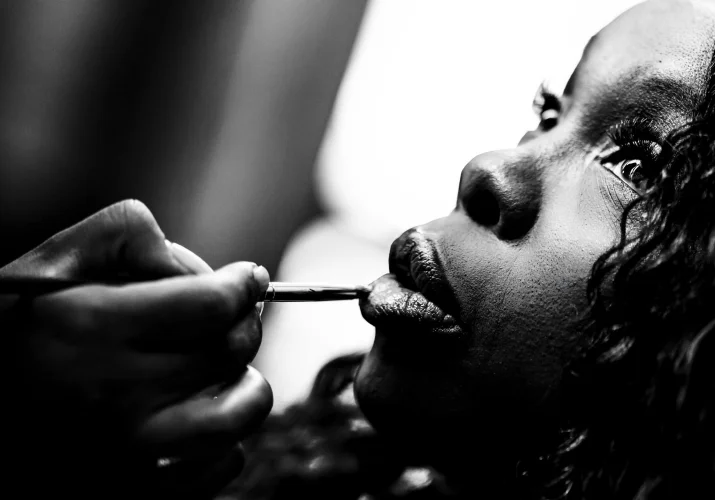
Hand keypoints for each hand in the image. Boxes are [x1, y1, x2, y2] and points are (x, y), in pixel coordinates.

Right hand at [0, 200, 272, 498]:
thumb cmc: (17, 329)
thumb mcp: (52, 263)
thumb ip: (125, 238)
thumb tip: (195, 267)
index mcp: (90, 330)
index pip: (209, 304)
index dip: (241, 284)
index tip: (246, 278)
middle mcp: (112, 396)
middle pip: (228, 352)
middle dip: (245, 323)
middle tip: (235, 315)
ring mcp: (128, 452)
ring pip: (237, 415)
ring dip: (246, 384)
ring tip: (227, 369)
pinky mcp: (139, 489)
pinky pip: (221, 465)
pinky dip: (226, 438)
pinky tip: (198, 414)